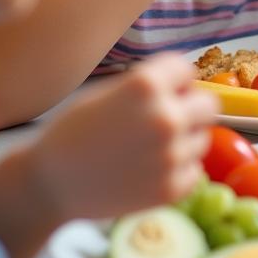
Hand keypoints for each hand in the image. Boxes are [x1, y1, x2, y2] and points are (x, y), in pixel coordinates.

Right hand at [33, 54, 216, 225]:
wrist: (48, 184)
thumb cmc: (75, 133)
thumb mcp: (110, 92)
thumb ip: (151, 85)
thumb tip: (189, 86)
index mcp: (146, 85)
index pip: (186, 69)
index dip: (173, 81)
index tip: (160, 92)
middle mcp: (165, 117)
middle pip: (209, 104)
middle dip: (190, 109)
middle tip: (165, 120)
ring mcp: (172, 155)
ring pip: (202, 139)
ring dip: (183, 142)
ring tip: (148, 150)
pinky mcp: (172, 188)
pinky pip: (194, 170)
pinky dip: (177, 172)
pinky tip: (149, 172)